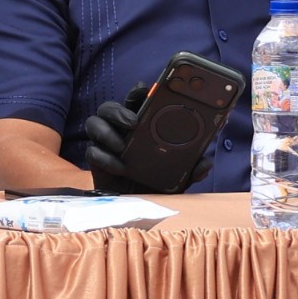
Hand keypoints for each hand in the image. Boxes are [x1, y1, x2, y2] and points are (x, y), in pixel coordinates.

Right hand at [85, 85, 213, 193]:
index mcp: (140, 126)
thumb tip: (205, 162)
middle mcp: (119, 130)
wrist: (138, 208)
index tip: (143, 90)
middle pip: (109, 108)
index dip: (136, 93)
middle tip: (132, 123)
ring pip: (93, 123)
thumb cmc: (156, 184)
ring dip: (106, 131)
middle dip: (118, 111)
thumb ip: (189, 169)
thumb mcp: (177, 178)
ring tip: (121, 146)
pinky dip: (104, 158)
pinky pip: (92, 152)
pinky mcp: (96, 160)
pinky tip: (119, 167)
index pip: (134, 102)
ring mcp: (105, 143)